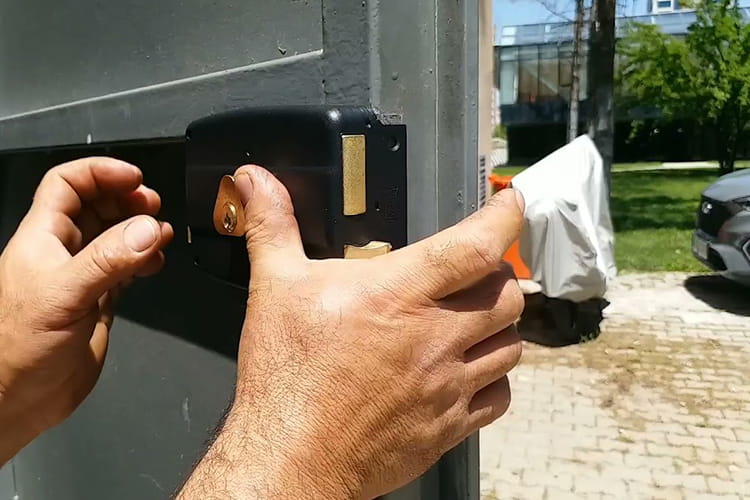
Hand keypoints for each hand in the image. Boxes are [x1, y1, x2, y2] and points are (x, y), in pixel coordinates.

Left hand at [0, 157, 172, 463]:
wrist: (17, 398)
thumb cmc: (19, 346)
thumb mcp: (63, 295)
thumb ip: (108, 260)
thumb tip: (150, 229)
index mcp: (43, 238)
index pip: (67, 185)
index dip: (100, 173)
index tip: (136, 178)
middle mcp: (62, 252)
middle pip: (96, 206)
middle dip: (127, 200)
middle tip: (155, 207)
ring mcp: (81, 276)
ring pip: (114, 236)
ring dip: (140, 230)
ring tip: (163, 235)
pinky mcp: (98, 301)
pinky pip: (125, 268)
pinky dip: (144, 260)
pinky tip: (156, 264)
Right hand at [179, 166, 523, 498]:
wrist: (292, 457)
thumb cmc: (286, 377)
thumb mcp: (273, 288)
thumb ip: (272, 226)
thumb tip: (253, 181)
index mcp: (397, 296)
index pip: (475, 247)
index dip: (504, 218)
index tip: (510, 205)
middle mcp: (434, 339)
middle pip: (507, 296)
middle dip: (500, 276)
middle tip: (478, 273)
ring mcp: (447, 386)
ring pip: (511, 346)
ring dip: (499, 327)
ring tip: (473, 321)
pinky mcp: (448, 426)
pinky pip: (498, 398)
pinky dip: (493, 380)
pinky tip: (468, 373)